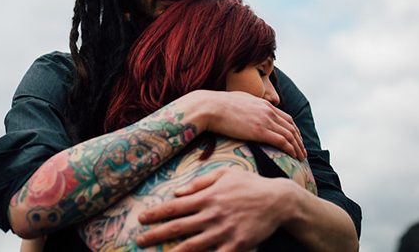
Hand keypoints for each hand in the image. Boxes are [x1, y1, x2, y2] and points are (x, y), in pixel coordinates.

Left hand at [136, 167, 294, 250]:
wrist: (278, 201)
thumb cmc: (250, 184)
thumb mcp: (225, 174)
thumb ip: (200, 183)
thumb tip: (177, 192)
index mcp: (207, 196)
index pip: (175, 207)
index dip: (156, 213)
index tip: (141, 219)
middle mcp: (212, 214)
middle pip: (178, 227)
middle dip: (156, 234)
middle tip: (139, 240)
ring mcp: (223, 231)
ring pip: (192, 246)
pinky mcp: (236, 245)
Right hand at [182, 90, 305, 159]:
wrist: (210, 107)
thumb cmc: (217, 105)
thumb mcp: (237, 100)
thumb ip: (247, 105)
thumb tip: (246, 109)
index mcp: (262, 104)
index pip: (285, 118)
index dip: (293, 129)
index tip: (296, 139)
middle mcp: (267, 111)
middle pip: (291, 127)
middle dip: (299, 140)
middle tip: (302, 150)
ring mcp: (265, 121)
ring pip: (290, 135)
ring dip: (298, 147)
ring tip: (301, 157)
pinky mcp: (260, 131)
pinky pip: (282, 141)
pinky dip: (291, 149)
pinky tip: (294, 156)